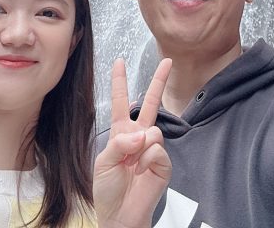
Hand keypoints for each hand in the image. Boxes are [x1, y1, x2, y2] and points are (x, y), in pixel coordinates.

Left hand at [94, 58, 171, 227]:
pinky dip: (147, 160)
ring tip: (134, 164)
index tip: (120, 62)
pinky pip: (157, 150)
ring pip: (153, 130)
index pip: (120, 102)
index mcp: (121, 133)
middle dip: (159, 81)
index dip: (120, 82)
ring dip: (141, 146)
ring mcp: (152, 149)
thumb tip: (143, 134)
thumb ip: (121, 143)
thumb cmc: (108, 190)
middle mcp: (139, 137)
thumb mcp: (105, 161)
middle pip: (150, 103)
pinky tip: (142, 172)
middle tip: (168, 62)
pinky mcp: (163, 163)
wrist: (120, 214)